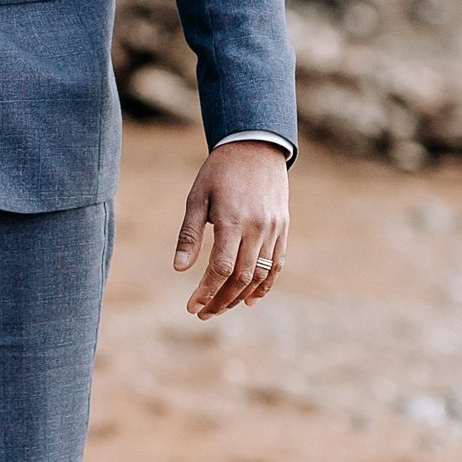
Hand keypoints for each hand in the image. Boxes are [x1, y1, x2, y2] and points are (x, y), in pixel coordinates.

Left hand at [174, 141, 289, 317]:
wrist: (256, 148)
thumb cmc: (219, 172)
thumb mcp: (197, 197)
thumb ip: (189, 234)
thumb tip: (178, 268)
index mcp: (232, 220)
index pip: (220, 268)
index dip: (206, 291)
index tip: (192, 306)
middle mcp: (256, 228)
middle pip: (241, 278)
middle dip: (221, 300)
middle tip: (203, 313)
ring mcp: (273, 230)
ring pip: (260, 275)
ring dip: (240, 297)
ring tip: (221, 308)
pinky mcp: (283, 229)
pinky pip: (277, 265)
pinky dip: (265, 285)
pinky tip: (249, 298)